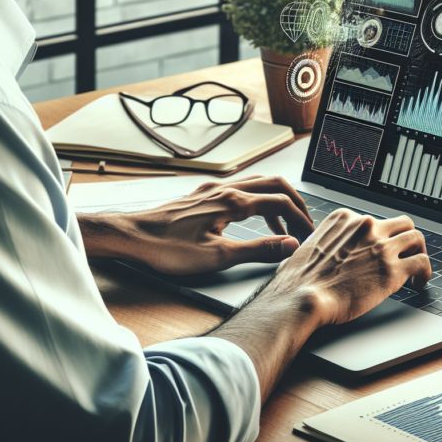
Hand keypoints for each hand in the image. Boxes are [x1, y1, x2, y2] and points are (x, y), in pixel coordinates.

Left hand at [79, 175, 314, 274]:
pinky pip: (239, 189)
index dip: (300, 218)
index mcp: (233, 202)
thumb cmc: (167, 249)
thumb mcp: (219, 256)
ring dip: (276, 201)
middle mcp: (224, 189)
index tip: (310, 234)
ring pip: (256, 184)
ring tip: (285, 225)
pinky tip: (252, 219)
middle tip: (306, 223)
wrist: (130, 237)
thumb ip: (259, 250)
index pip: (280, 202)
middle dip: (295, 202)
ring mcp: (212, 190)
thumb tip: (291, 245)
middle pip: (273, 184)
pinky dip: (256, 202)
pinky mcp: (201, 196)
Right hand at [265, 209, 432, 325]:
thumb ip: (322, 244)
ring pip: (417, 238)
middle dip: (405, 239)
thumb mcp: (306, 248)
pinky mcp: (392, 270)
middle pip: (402, 223)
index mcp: (344, 219)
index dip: (379, 237)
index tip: (379, 249)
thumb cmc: (296, 281)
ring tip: (416, 269)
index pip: (373, 220)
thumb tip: (321, 253)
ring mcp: (380, 246)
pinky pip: (422, 262)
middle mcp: (365, 227)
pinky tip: (419, 283)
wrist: (301, 299)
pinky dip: (425, 272)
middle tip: (404, 254)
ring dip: (419, 253)